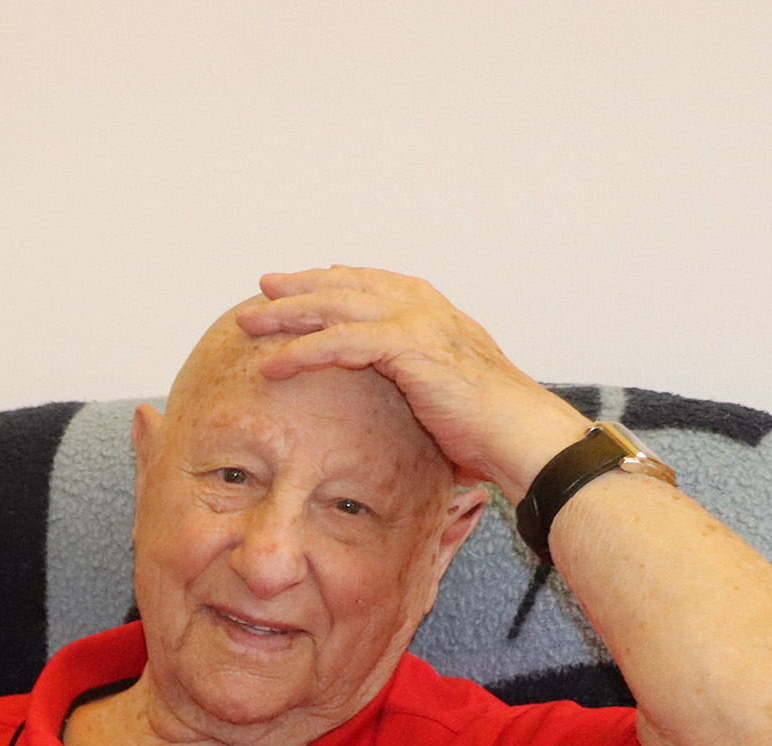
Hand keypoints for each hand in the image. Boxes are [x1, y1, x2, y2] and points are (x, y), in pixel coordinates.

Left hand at [237, 268, 587, 495]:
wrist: (523, 437)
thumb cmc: (487, 427)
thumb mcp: (442, 391)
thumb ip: (414, 376)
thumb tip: (394, 392)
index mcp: (432, 312)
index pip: (369, 284)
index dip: (328, 282)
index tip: (292, 285)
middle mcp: (425, 308)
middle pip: (346, 286)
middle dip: (298, 288)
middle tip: (259, 289)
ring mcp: (419, 324)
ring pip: (338, 308)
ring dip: (288, 314)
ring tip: (248, 323)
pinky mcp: (412, 349)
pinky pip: (344, 343)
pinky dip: (305, 352)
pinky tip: (273, 365)